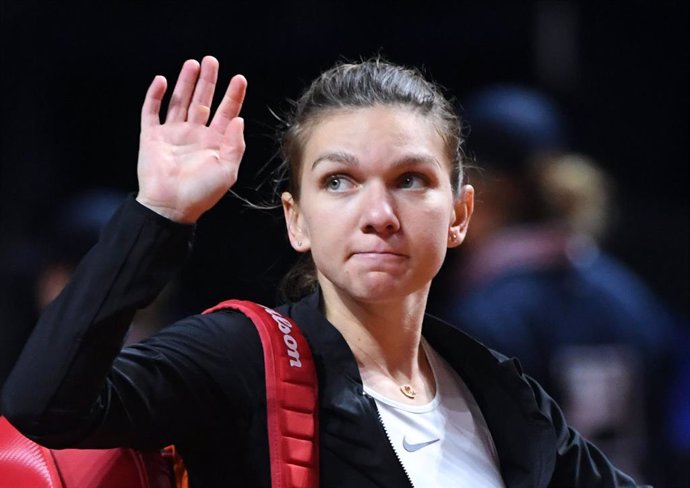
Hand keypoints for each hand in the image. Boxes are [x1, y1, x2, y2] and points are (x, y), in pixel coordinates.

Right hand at [136, 56, 246, 222]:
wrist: (170, 207)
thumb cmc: (201, 193)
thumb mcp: (227, 170)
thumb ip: (235, 145)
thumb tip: (239, 119)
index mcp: (214, 143)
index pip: (226, 113)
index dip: (233, 96)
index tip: (240, 78)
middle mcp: (194, 136)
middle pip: (203, 101)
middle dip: (208, 81)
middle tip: (212, 61)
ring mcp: (173, 135)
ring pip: (180, 102)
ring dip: (185, 83)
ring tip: (192, 64)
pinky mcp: (152, 137)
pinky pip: (152, 112)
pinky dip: (155, 96)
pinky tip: (161, 80)